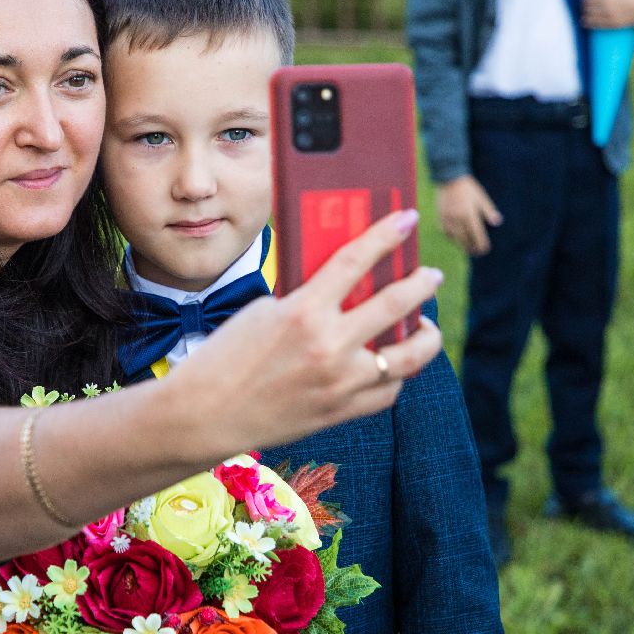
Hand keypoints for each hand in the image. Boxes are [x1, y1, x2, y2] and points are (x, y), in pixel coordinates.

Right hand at [160, 210, 445, 457]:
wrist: (204, 414)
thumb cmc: (226, 356)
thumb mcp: (263, 312)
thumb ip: (306, 297)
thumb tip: (347, 286)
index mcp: (303, 311)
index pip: (357, 259)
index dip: (387, 234)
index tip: (407, 218)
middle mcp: (328, 346)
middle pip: (397, 304)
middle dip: (421, 284)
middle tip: (429, 275)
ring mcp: (339, 382)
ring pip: (408, 356)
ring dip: (426, 336)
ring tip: (426, 327)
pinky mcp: (340, 411)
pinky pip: (388, 391)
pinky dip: (395, 374)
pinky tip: (393, 363)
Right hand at [435, 175, 501, 255]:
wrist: (449, 177)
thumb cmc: (468, 187)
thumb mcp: (481, 197)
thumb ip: (489, 211)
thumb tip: (497, 222)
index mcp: (470, 215)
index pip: (477, 235)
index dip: (481, 244)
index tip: (485, 250)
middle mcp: (458, 219)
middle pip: (465, 239)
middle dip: (471, 248)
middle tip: (476, 253)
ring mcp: (447, 218)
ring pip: (454, 237)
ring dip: (461, 244)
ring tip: (466, 248)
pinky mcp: (440, 216)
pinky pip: (445, 231)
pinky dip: (450, 236)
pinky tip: (454, 237)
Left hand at [581, 0, 633, 29]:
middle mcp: (606, 6)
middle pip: (587, 6)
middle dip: (583, 4)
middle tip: (584, 2)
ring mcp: (609, 16)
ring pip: (590, 16)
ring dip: (584, 13)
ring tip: (583, 11)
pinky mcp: (613, 24)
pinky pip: (597, 25)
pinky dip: (588, 23)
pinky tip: (584, 21)